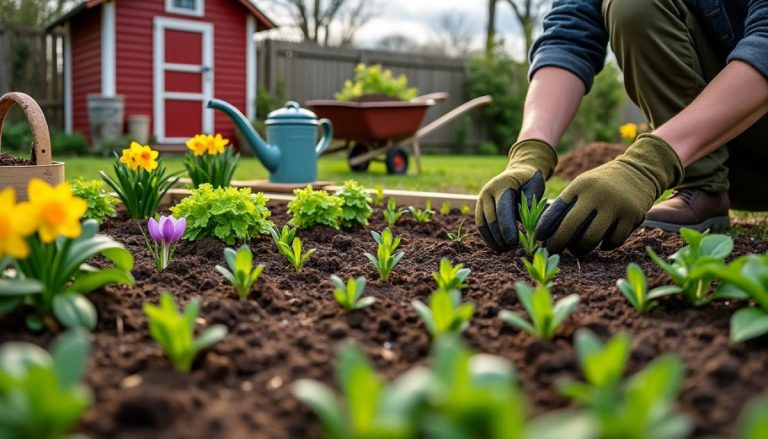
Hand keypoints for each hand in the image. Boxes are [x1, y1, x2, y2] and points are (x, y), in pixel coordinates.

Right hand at [475, 139, 556, 251]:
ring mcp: (481, 198)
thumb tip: (523, 224)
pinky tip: (496, 246)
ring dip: (492, 239)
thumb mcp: (535, 187)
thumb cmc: (530, 180)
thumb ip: (529, 203)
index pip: (502, 209)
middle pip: (491, 218)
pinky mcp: (479, 206)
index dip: (507, 227)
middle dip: (500, 236)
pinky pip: (480, 224)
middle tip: (511, 249)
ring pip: (482, 223)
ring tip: (503, 250)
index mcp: (502, 184)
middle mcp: (487, 191)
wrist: (519, 171)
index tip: (513, 242)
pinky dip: (487, 236)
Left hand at [535, 134, 684, 254]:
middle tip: (553, 250)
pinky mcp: (632, 215)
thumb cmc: (602, 184)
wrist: (639, 170)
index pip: (557, 209)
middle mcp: (597, 194)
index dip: (545, 226)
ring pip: (591, 238)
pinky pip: (613, 241)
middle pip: (571, 226)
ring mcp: (616, 205)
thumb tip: (546, 230)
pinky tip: (601, 244)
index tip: (539, 237)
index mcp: (580, 185)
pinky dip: (605, 246)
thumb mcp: (583, 184)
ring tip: (578, 249)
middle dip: (558, 242)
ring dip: (581, 248)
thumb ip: (567, 203)